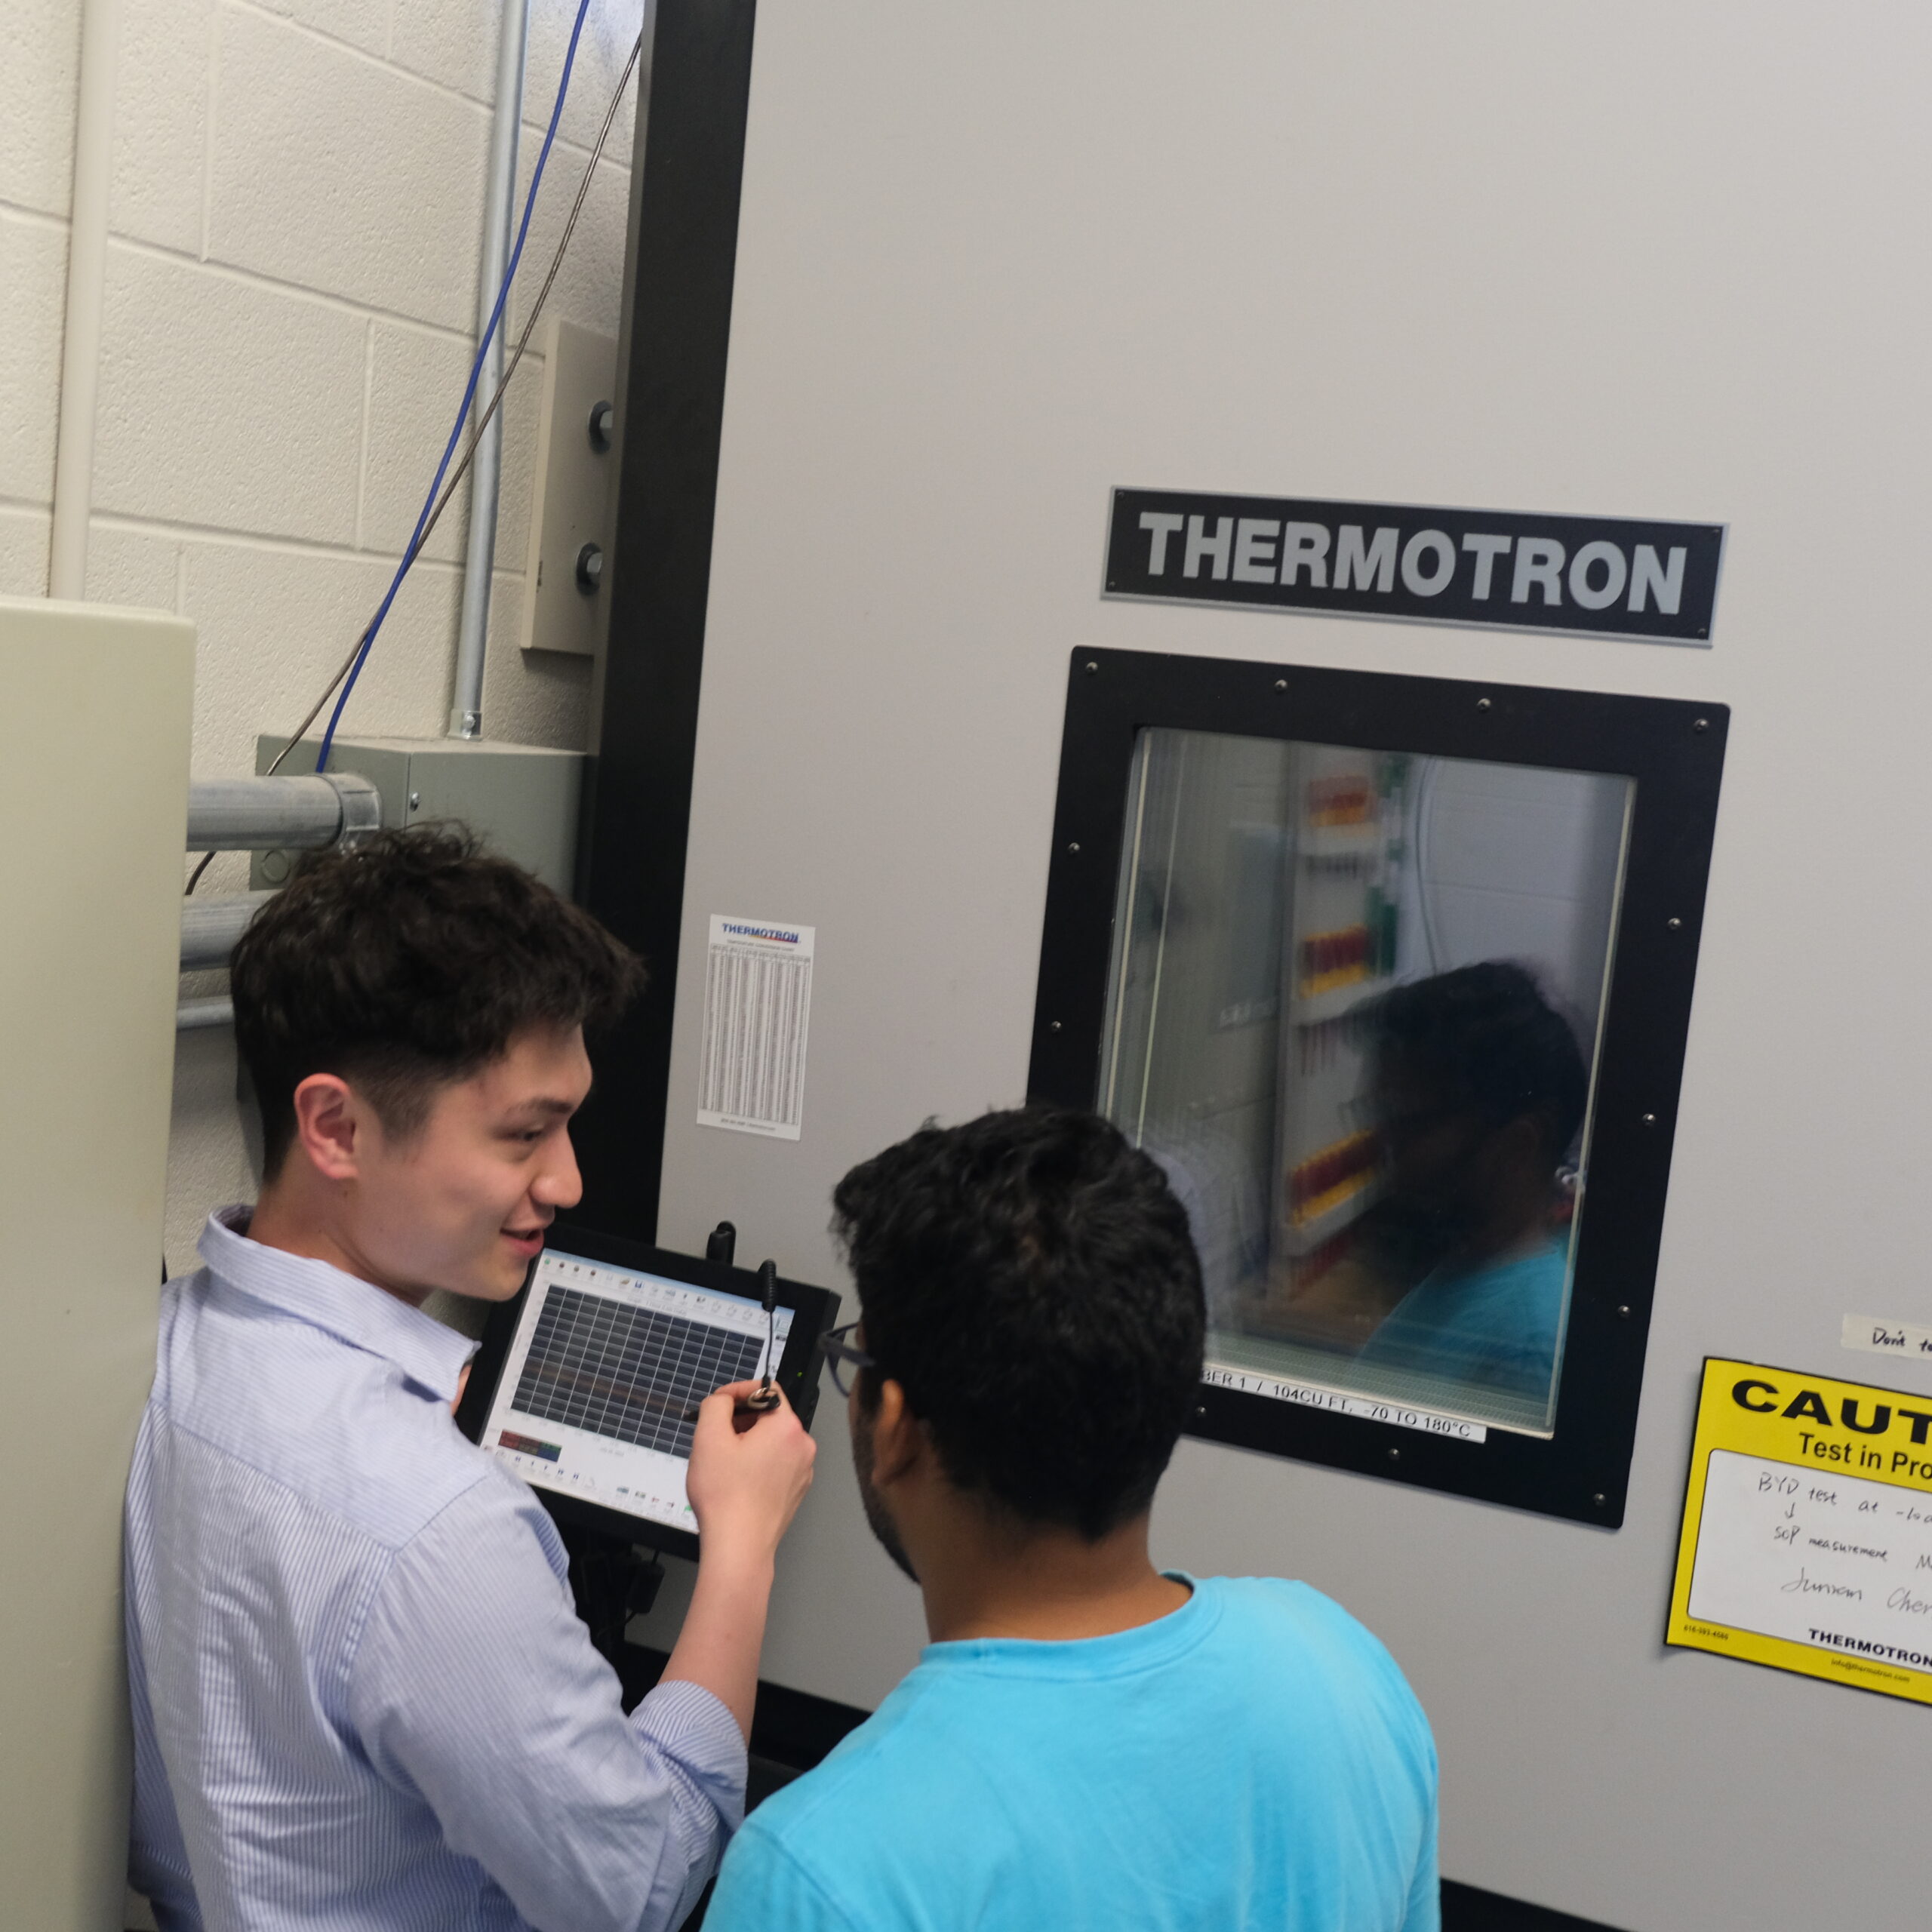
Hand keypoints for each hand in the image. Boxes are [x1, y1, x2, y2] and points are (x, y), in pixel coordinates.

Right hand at [685, 1381, 815, 1564]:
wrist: (738, 1547)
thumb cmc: (725, 1496)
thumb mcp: (708, 1437)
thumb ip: (716, 1405)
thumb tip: (723, 1400)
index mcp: (787, 1427)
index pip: (766, 1389)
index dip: (738, 1391)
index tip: (718, 1404)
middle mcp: (803, 1446)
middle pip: (769, 1416)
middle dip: (740, 1420)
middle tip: (715, 1437)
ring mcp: (802, 1471)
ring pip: (771, 1442)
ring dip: (747, 1443)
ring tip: (724, 1464)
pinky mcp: (795, 1491)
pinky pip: (776, 1464)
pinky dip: (757, 1464)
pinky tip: (737, 1482)